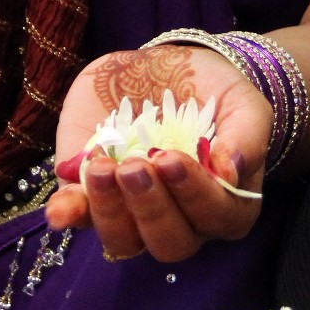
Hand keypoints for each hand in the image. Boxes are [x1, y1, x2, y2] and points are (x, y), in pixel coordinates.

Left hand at [46, 43, 268, 261]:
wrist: (165, 67)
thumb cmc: (212, 92)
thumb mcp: (241, 102)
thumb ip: (247, 136)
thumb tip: (229, 170)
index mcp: (225, 203)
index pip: (216, 218)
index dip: (195, 194)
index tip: (173, 158)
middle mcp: (181, 219)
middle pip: (170, 242)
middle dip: (150, 207)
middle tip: (135, 166)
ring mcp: (133, 211)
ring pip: (123, 240)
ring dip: (110, 211)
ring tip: (101, 168)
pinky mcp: (91, 195)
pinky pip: (79, 217)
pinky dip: (69, 214)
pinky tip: (62, 207)